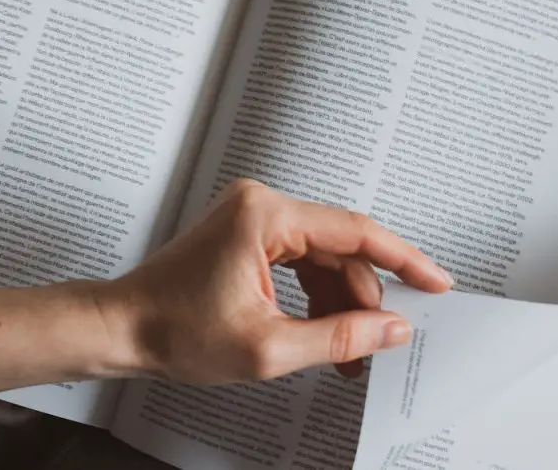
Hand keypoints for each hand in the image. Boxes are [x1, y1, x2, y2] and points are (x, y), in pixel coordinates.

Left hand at [102, 179, 452, 384]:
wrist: (122, 328)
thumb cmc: (172, 330)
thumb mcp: (267, 347)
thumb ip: (339, 337)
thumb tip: (390, 329)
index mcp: (264, 216)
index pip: (354, 231)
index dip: (403, 259)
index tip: (436, 281)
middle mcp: (259, 205)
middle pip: (339, 247)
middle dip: (364, 297)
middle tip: (380, 342)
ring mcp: (251, 218)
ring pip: (321, 257)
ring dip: (340, 302)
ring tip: (349, 351)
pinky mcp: (245, 235)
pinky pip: (298, 261)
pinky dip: (315, 296)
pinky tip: (323, 332)